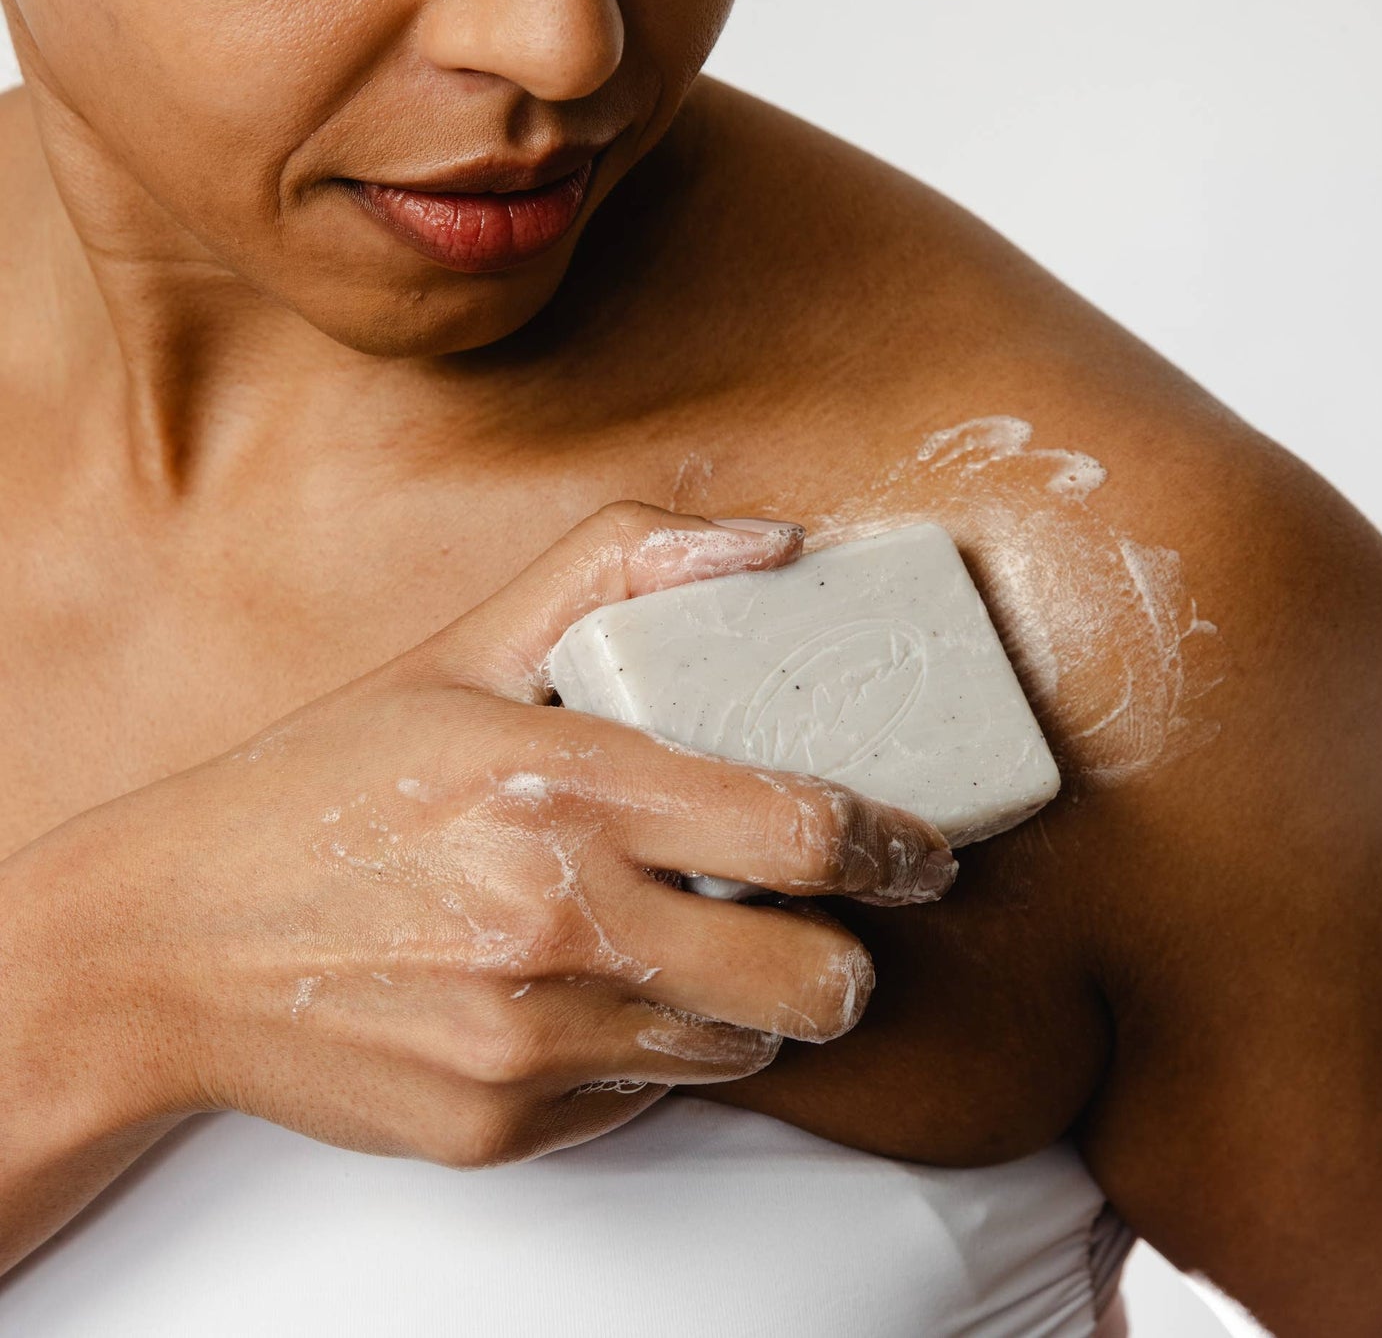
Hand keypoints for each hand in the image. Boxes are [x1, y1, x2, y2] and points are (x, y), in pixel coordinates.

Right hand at [18, 501, 953, 1169]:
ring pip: (738, 1046)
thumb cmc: (327, 783)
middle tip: (833, 925)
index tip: (923, 853)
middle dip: (852, 957)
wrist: (168, 941)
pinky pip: (644, 1095)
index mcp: (559, 785)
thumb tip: (771, 542)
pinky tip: (586, 991)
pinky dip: (649, 1046)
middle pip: (812, 980)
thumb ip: (618, 569)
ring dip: (749, 1001)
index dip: (895, 848)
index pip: (801, 832)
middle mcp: (554, 923)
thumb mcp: (461, 649)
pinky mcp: (501, 1129)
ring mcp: (529, 1043)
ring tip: (693, 945)